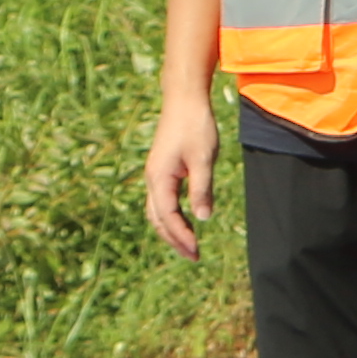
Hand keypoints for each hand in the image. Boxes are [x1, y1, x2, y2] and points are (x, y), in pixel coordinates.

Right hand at [143, 95, 220, 260]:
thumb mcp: (204, 159)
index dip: (181, 236)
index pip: (168, 217)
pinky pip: (163, 200)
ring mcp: (155, 174)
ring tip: (189, 245)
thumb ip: (202, 189)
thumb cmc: (196, 127)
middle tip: (193, 256)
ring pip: (158, 211)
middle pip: (158, 219)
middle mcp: (152, 179)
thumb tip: (203, 218)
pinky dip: (171, 215)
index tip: (196, 251)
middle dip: (174, 239)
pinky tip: (186, 220)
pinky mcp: (162, 169)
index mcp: (159, 178)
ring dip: (171, 229)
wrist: (184, 100)